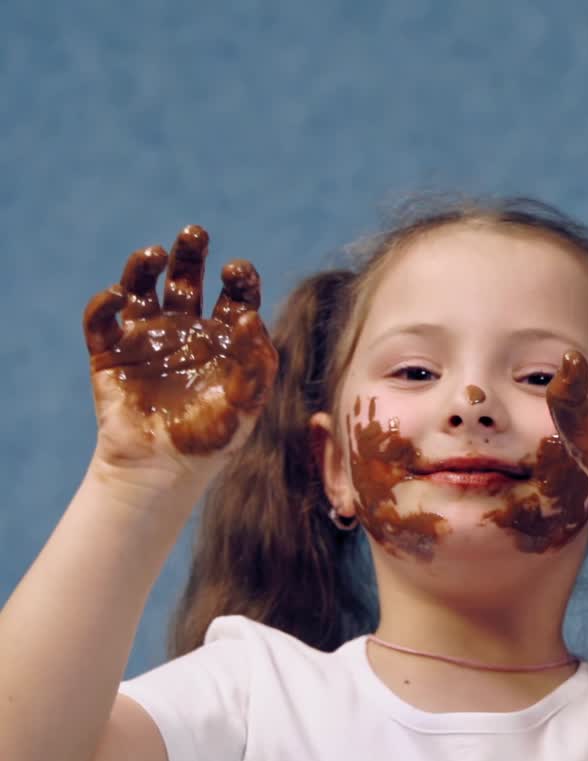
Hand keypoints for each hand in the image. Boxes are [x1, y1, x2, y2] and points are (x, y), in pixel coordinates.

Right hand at [83, 225, 277, 477]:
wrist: (163, 471)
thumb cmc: (212, 441)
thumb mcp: (245, 406)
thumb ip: (256, 365)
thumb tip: (249, 317)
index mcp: (223, 338)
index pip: (235, 296)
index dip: (239, 278)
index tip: (238, 271)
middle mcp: (185, 329)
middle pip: (187, 277)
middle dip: (191, 252)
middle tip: (196, 232)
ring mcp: (146, 336)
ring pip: (142, 286)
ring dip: (145, 265)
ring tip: (155, 253)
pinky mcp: (110, 351)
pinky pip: (102, 317)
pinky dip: (105, 302)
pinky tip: (119, 295)